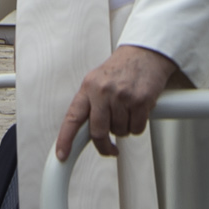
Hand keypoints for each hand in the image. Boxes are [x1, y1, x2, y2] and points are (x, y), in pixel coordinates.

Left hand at [57, 45, 185, 160]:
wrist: (146, 53)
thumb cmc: (122, 69)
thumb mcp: (98, 81)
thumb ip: (90, 104)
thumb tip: (83, 132)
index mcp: (88, 87)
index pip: (72, 118)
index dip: (65, 139)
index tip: (62, 155)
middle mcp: (103, 91)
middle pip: (98, 132)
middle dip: (104, 146)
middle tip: (110, 149)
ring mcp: (122, 96)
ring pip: (120, 132)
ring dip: (125, 129)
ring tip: (128, 112)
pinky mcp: (140, 101)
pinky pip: (136, 128)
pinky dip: (138, 126)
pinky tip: (138, 112)